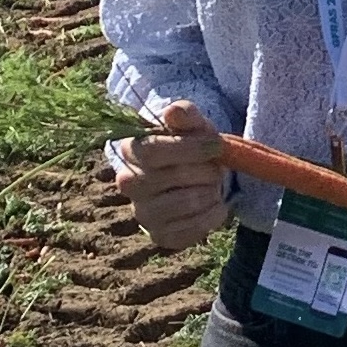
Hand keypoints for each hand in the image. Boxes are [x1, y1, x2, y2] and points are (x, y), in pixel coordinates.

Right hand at [115, 101, 227, 248]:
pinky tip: (216, 204)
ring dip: (211, 192)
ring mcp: (142, 212)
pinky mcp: (159, 235)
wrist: (193, 172)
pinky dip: (213, 216)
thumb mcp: (192, 122)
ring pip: (185, 204)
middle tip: (217, 167)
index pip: (153, 151)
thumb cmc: (190, 142)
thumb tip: (172, 112)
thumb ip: (185, 114)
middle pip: (173, 178)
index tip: (217, 146)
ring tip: (214, 184)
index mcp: (131, 150)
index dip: (190, 148)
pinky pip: (191, 231)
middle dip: (205, 171)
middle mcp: (129, 184)